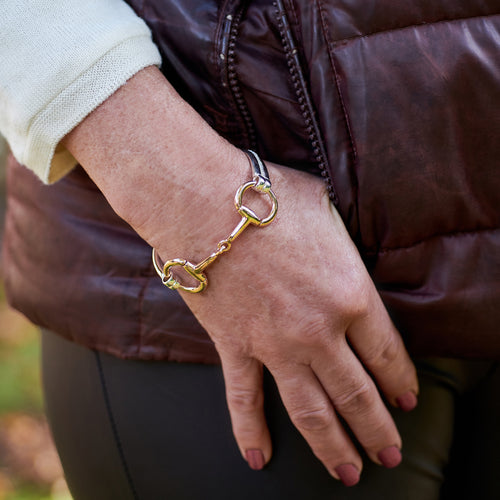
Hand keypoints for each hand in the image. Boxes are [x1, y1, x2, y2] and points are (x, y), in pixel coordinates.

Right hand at [63, 66, 417, 486]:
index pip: (387, 354)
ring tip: (349, 473)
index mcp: (351, 295)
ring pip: (310, 411)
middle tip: (389, 455)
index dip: (401, 383)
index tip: (407, 401)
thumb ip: (347, 250)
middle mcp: (318, 332)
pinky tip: (259, 458)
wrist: (205, 203)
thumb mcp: (329, 214)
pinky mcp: (234, 347)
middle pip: (356, 395)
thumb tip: (351, 261)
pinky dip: (251, 431)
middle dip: (377, 430)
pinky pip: (243, 399)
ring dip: (333, 446)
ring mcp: (274, 346)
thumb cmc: (269, 199)